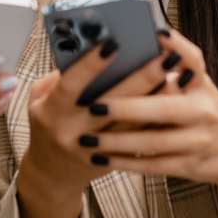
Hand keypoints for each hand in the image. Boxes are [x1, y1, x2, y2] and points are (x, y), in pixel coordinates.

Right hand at [14, 36, 173, 217]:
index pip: (70, 85)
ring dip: (157, 99)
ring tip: (177, 75)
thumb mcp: (39, 99)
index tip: (112, 44)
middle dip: (141, 78)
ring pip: (133, 124)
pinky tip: (175, 101)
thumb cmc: (48, 124)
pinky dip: (158, 119)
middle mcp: (73, 132)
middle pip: (113, 103)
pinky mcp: (114, 159)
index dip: (90, 65)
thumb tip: (92, 51)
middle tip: (164, 56)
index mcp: (51, 113)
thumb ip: (60, 76)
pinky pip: (140, 139)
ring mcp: (95, 149)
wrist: (52, 173)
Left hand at [74, 30, 217, 216]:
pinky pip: (153, 166)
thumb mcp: (199, 84)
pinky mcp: (190, 167)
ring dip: (117, 142)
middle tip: (92, 107)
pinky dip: (126, 163)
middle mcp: (203, 113)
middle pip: (163, 109)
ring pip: (153, 143)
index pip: (192, 61)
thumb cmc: (207, 110)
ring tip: (86, 140)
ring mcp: (198, 142)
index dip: (175, 47)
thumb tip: (153, 34)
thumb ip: (178, 64)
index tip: (152, 34)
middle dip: (125, 108)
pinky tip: (102, 159)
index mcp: (202, 87)